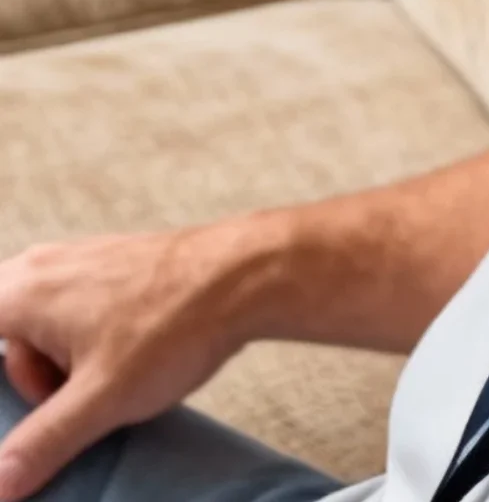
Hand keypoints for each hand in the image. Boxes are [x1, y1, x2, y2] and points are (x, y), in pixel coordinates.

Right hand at [0, 223, 265, 500]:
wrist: (246, 274)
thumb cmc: (173, 325)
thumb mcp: (100, 399)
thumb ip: (41, 443)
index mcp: (22, 290)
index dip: (3, 387)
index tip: (39, 407)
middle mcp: (43, 267)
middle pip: (7, 346)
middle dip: (27, 384)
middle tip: (63, 405)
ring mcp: (80, 263)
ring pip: (43, 335)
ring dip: (60, 371)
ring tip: (105, 388)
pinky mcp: (113, 270)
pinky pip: (76, 319)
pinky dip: (86, 350)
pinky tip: (125, 366)